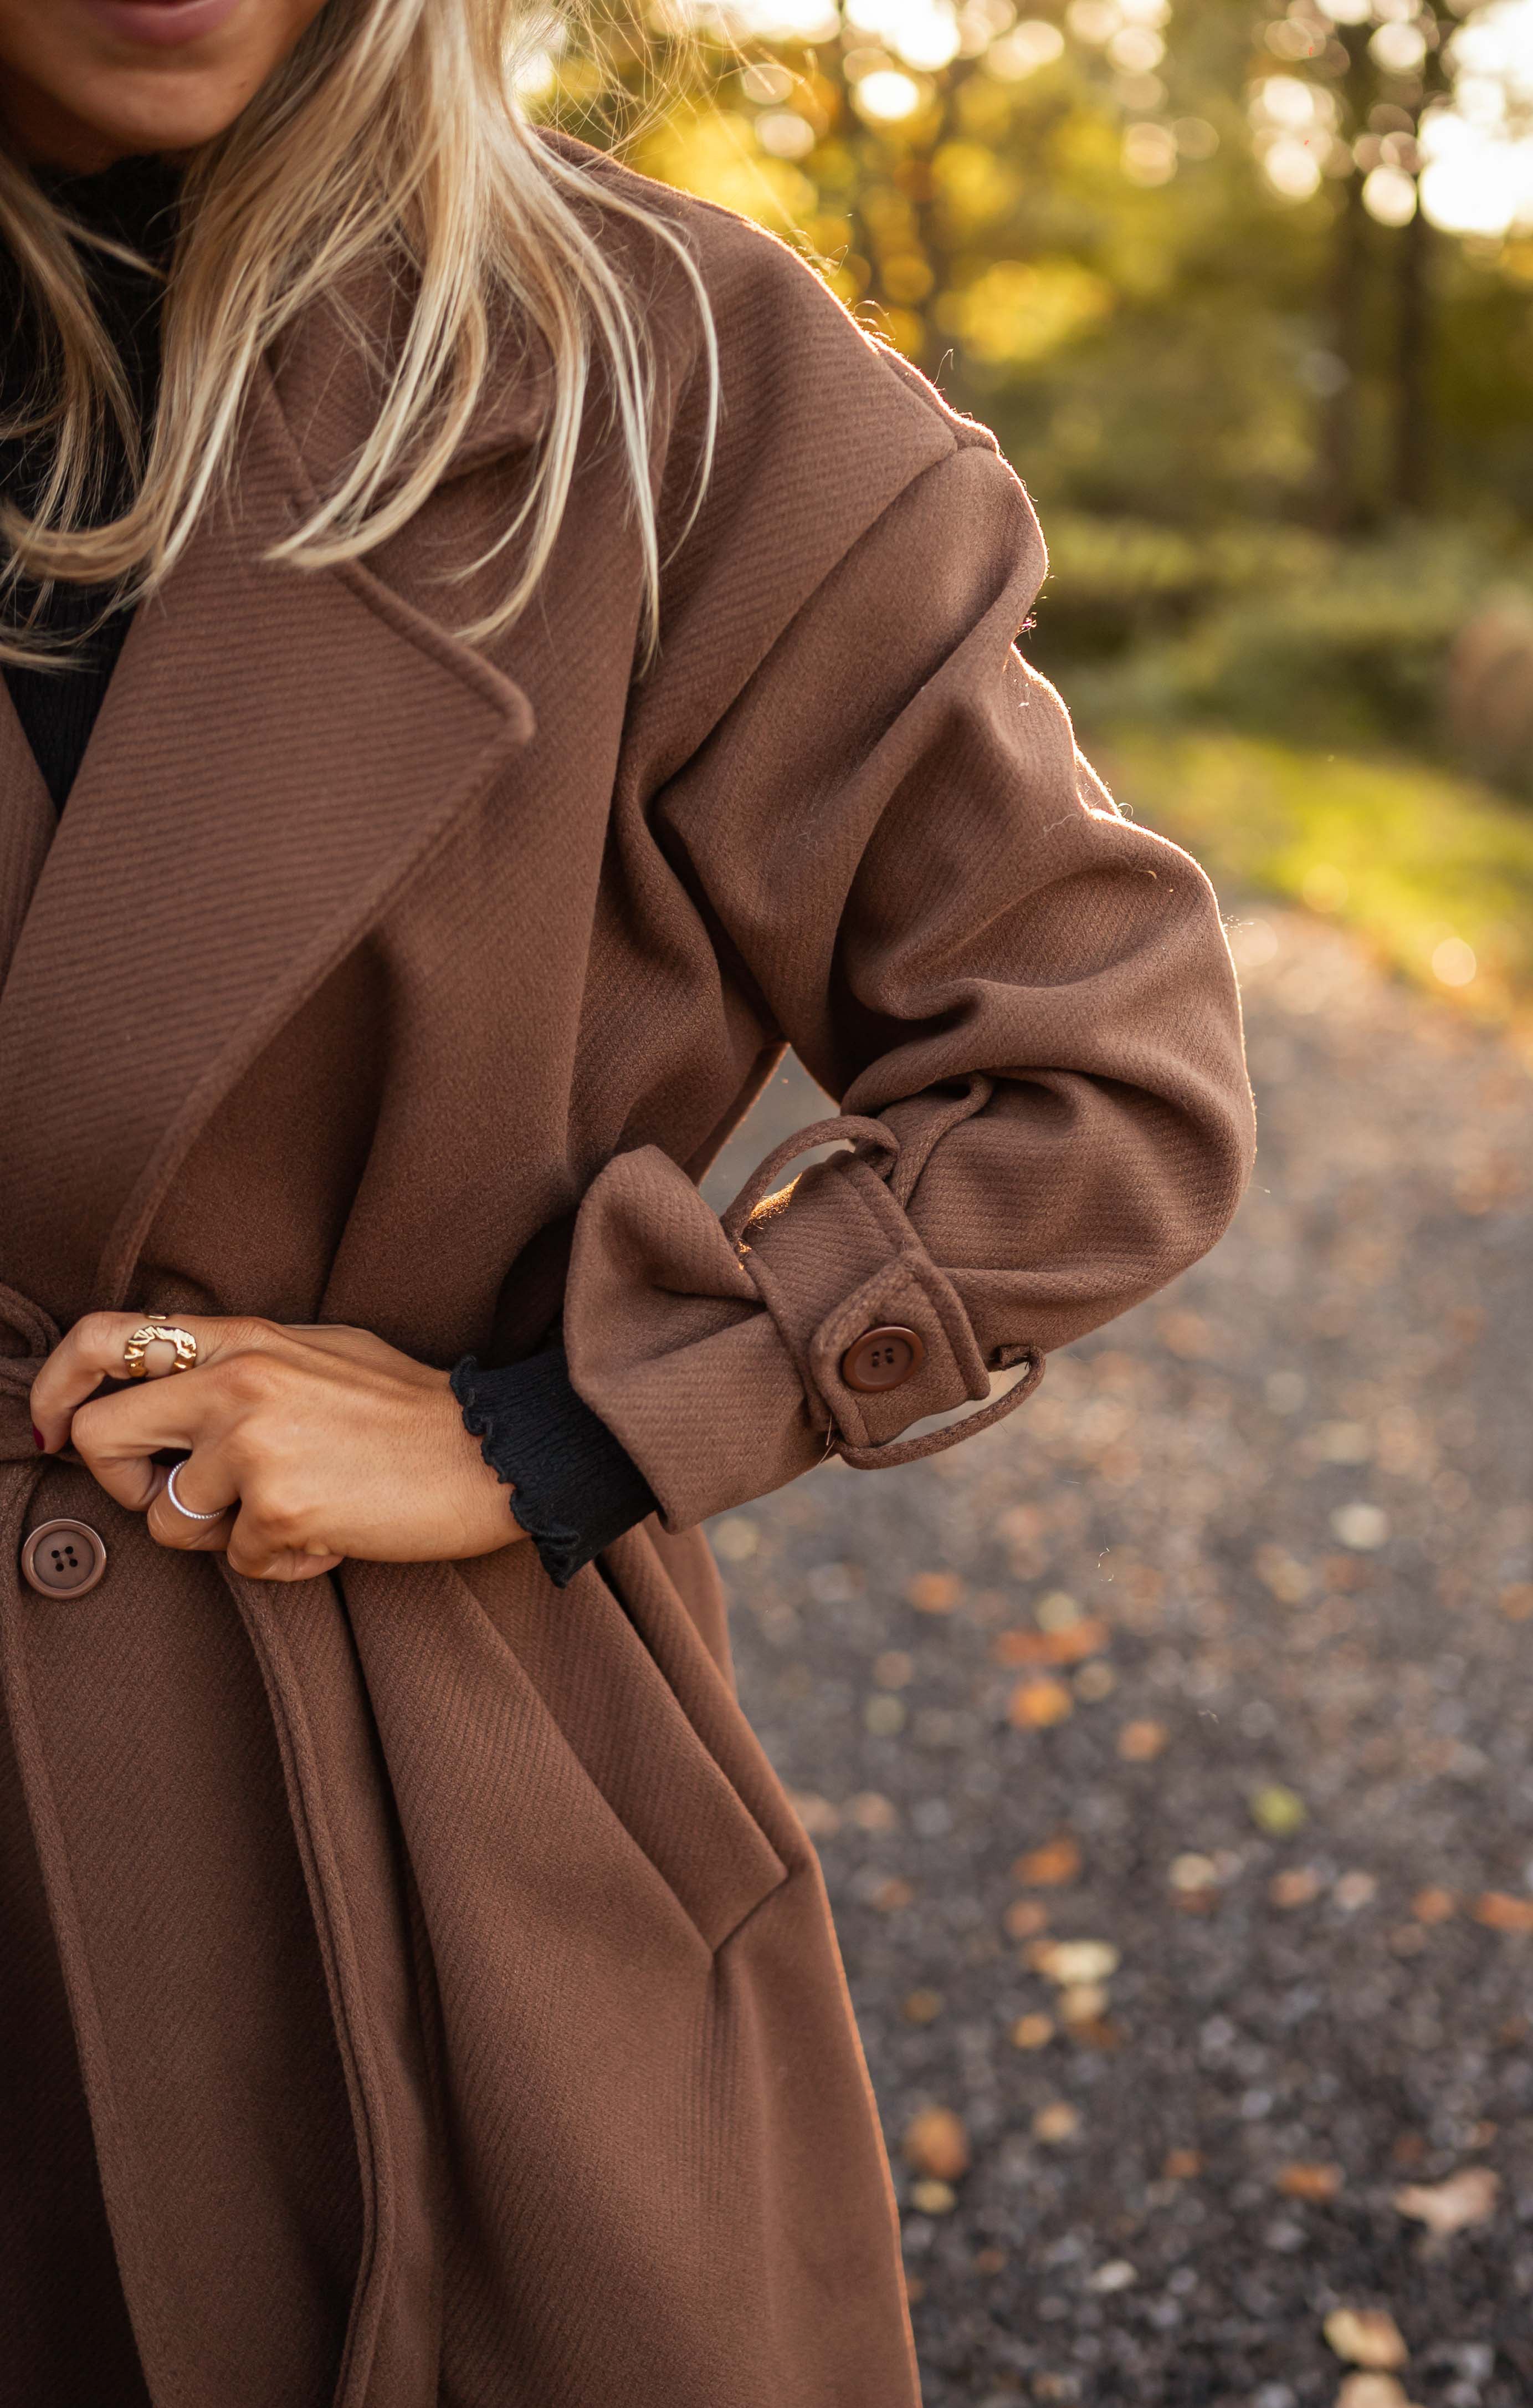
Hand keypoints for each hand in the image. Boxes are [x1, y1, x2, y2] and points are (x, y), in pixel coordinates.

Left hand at [30, 1314, 525, 1582]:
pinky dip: (286, 1562)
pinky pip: (240, 1562)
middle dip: (126, 1485)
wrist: (499, 1451)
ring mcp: (255, 1441)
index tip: (53, 1429)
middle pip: (97, 1435)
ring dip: (223, 1536)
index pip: (104, 1337)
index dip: (55, 1386)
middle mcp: (236, 1379)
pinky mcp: (281, 1505)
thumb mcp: (319, 1354)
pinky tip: (335, 1533)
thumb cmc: (415, 1412)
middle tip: (185, 1499)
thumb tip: (173, 1399)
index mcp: (244, 1338)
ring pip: (166, 1517)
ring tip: (295, 1513)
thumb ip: (240, 1366)